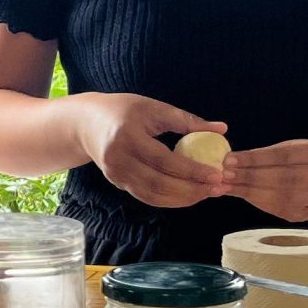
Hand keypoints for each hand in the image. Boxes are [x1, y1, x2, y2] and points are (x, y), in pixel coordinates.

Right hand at [79, 96, 228, 208]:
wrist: (85, 123)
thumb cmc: (124, 110)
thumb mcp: (154, 109)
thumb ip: (187, 120)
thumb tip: (222, 129)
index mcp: (128, 136)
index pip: (164, 159)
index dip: (192, 170)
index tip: (217, 173)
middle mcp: (119, 159)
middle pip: (159, 183)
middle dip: (192, 189)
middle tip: (218, 188)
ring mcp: (116, 174)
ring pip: (153, 195)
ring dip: (183, 198)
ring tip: (208, 193)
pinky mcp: (117, 183)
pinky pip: (147, 196)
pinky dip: (170, 199)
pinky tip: (188, 194)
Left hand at [221, 140, 307, 222]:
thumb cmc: (299, 158)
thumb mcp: (289, 148)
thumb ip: (264, 155)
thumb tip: (229, 161)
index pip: (283, 156)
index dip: (255, 159)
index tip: (229, 159)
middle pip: (283, 178)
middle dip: (250, 177)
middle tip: (225, 174)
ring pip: (281, 197)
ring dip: (249, 192)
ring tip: (226, 185)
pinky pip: (279, 210)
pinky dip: (256, 202)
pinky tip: (240, 195)